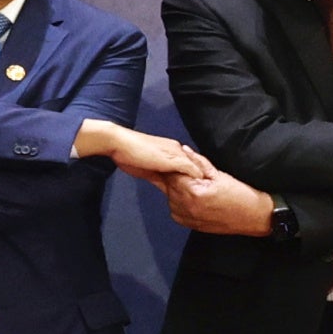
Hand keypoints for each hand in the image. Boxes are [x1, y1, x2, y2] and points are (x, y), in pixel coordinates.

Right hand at [77, 120, 208, 182]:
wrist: (119, 143)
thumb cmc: (126, 153)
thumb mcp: (144, 166)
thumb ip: (156, 173)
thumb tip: (162, 182)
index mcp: (171, 149)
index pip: (188, 162)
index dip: (195, 173)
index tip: (201, 184)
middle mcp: (177, 149)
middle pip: (196, 164)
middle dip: (203, 176)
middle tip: (213, 189)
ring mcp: (176, 154)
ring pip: (197, 167)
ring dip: (204, 178)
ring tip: (212, 190)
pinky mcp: (174, 160)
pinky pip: (192, 170)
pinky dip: (198, 178)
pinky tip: (202, 188)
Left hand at [167, 169, 278, 236]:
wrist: (253, 218)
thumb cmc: (240, 196)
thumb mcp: (219, 174)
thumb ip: (198, 162)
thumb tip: (184, 150)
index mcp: (192, 192)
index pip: (171, 172)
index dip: (176, 165)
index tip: (183, 162)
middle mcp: (184, 206)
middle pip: (167, 184)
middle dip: (176, 176)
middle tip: (195, 175)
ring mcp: (183, 216)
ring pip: (169, 195)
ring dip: (177, 188)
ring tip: (198, 186)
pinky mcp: (185, 223)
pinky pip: (174, 206)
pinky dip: (180, 199)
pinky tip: (195, 197)